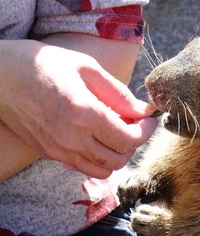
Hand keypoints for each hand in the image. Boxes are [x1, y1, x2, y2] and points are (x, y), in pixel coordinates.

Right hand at [0, 40, 157, 177]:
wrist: (0, 78)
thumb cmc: (42, 64)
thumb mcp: (85, 67)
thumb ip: (118, 93)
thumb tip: (144, 110)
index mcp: (84, 112)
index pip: (128, 139)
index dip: (145, 132)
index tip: (149, 120)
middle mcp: (73, 138)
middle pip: (119, 159)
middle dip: (133, 144)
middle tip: (133, 125)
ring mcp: (60, 150)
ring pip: (103, 170)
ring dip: (116, 156)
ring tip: (114, 134)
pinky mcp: (51, 154)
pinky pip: (84, 167)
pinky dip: (97, 160)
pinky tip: (95, 139)